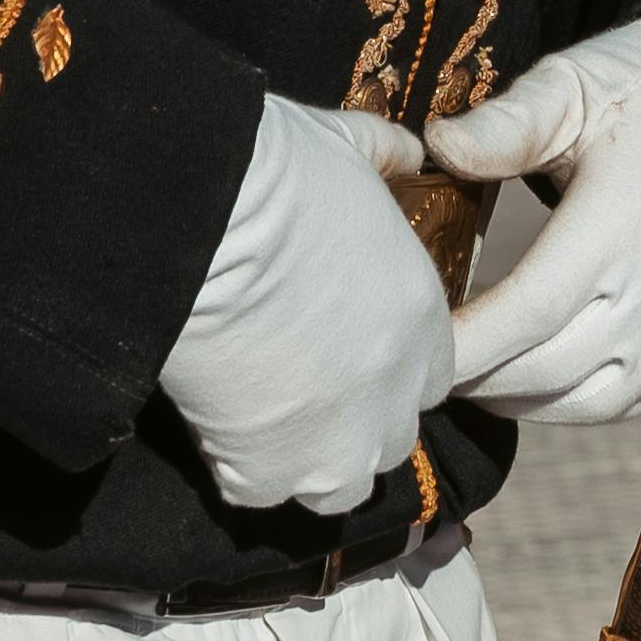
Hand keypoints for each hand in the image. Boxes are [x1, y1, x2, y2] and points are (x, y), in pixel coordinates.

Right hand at [159, 97, 456, 514]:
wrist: (211, 222)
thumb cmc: (278, 173)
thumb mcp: (349, 148)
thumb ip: (386, 159)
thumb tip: (407, 151)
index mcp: (425, 322)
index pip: (430, 377)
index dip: (386, 369)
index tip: (342, 351)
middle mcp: (395, 394)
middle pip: (390, 439)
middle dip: (352, 423)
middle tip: (297, 387)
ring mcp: (335, 445)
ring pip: (338, 487)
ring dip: (306, 462)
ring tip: (261, 420)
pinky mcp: (268, 472)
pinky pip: (258, 493)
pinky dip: (237, 466)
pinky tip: (213, 421)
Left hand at [430, 3, 640, 426]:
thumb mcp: (581, 76)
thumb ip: (510, 121)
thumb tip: (435, 148)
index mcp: (627, 213)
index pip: (530, 309)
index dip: (463, 342)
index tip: (410, 336)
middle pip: (547, 368)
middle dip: (472, 375)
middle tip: (416, 353)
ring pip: (584, 399)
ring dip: (514, 398)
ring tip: (464, 368)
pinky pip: (624, 400)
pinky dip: (565, 403)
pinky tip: (524, 376)